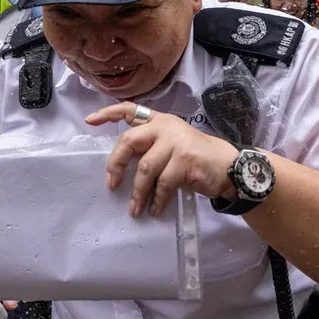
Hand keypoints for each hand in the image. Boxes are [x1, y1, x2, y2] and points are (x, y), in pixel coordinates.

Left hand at [85, 102, 238, 216]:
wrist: (229, 166)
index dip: (108, 114)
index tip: (89, 121)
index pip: (130, 109)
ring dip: (138, 192)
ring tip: (135, 209)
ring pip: (145, 168)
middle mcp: (166, 126)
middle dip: (116, 164)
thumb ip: (150, 147)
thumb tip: (121, 169)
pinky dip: (157, 199)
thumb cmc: (196, 158)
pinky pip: (163, 183)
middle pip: (129, 141)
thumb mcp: (172, 144)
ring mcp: (176, 142)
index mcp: (160, 120)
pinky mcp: (186, 160)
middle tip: (111, 184)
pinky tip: (155, 208)